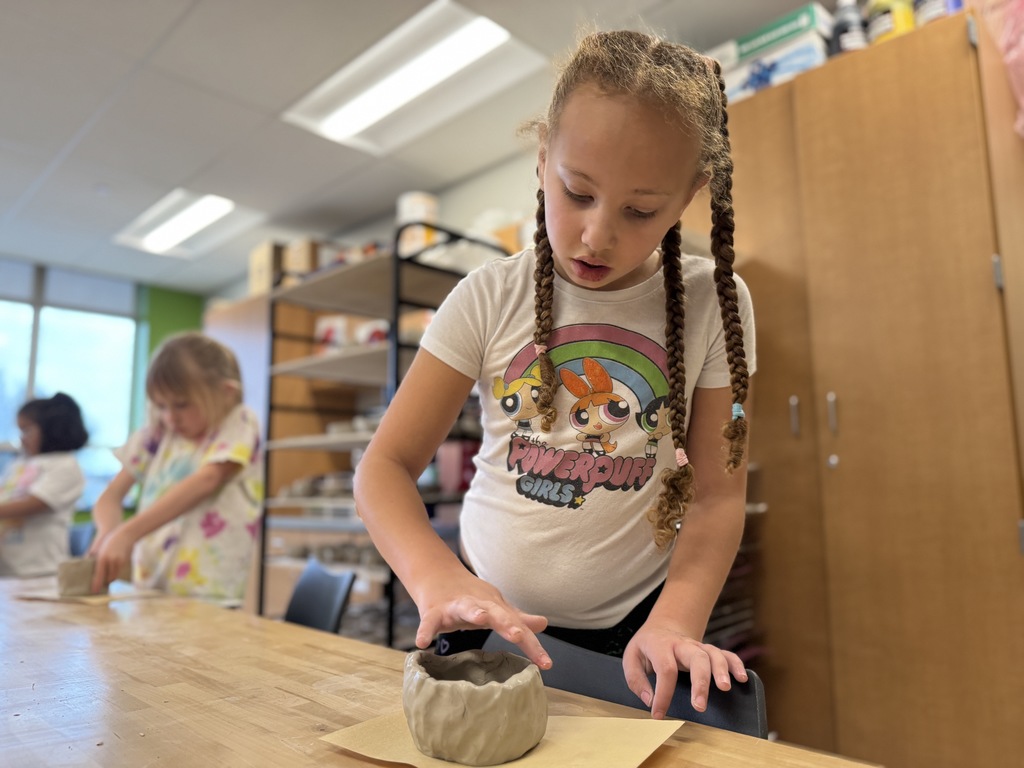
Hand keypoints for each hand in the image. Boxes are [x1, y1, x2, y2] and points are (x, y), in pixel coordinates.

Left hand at [90, 526, 134, 593]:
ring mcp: (119, 561)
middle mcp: (111, 561)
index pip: (99, 575)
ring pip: (114, 576)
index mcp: (102, 558)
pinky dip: (115, 573)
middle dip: (104, 583)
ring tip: (106, 580)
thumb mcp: (101, 549)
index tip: (94, 591)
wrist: (126, 534)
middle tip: (100, 586)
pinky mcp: (124, 561)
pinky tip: (112, 572)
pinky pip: (118, 572)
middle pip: (107, 578)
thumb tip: (91, 568)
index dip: (96, 584)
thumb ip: (96, 559)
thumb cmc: (110, 540)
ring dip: (110, 579)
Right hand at [413, 570, 551, 669]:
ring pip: (467, 608)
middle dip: (508, 623)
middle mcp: (479, 605)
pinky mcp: (435, 611)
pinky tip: (422, 642)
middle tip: (518, 634)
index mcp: (496, 608)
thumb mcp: (496, 608)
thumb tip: (544, 623)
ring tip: (480, 619)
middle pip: (497, 614)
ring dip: (474, 611)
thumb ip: (517, 618)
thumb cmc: (472, 599)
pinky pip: (430, 621)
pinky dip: (426, 630)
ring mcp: (456, 606)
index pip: (518, 627)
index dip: (532, 645)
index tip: (546, 664)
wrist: (439, 577)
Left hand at [622, 621, 747, 719]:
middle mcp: (682, 645)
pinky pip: (726, 654)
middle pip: (696, 658)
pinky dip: (736, 664)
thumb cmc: (646, 647)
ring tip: (725, 689)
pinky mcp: (708, 651)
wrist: (661, 629)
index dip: (663, 694)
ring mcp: (697, 646)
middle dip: (700, 682)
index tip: (659, 714)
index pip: (665, 669)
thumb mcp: (631, 658)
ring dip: (721, 670)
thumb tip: (650, 700)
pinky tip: (742, 678)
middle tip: (700, 706)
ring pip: (713, 654)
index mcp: (660, 646)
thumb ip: (636, 679)